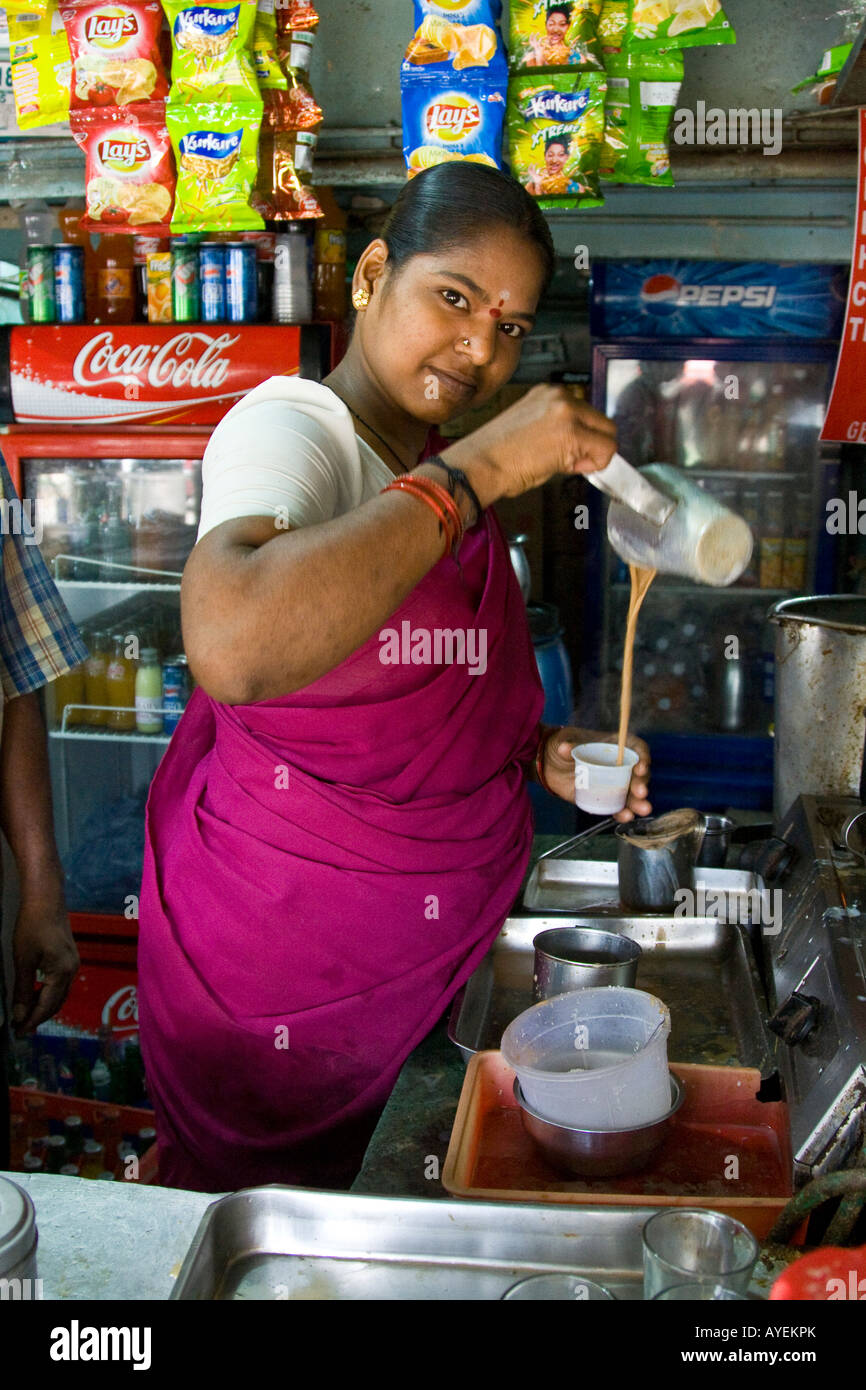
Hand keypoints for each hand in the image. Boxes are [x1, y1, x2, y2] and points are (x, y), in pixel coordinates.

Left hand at [11, 894, 79, 1035]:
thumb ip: (23, 990)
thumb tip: (19, 1014)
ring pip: (59, 995)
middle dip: (38, 1018)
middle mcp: (72, 971)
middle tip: (20, 1028)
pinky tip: (35, 995)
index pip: (46, 1006)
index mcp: (62, 973)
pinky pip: (60, 984)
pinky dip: (48, 994)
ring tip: (25, 1015)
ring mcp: (73, 964)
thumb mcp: (23, 960)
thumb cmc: (32, 926)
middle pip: (56, 1004)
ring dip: (43, 1007)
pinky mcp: (69, 958)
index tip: (18, 1032)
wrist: (46, 900)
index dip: (31, 1021)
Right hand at [442, 384, 616, 506]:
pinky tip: (563, 467)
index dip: (581, 439)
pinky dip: (593, 465)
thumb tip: (582, 446)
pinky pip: (605, 451)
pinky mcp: (573, 432)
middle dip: (591, 446)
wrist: (478, 465)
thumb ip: (559, 429)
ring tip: (558, 463)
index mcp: (548, 393)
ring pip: (609, 435)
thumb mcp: (532, 430)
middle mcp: (560, 396)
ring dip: (592, 455)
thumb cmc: (496, 456)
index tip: (564, 453)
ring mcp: (568, 412)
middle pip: (602, 422)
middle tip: (565, 462)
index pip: (585, 413)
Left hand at [542, 726, 651, 822]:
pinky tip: (626, 816)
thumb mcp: (567, 741)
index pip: (637, 749)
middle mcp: (620, 765)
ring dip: (639, 802)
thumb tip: (564, 748)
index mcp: (616, 746)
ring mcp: (614, 783)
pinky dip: (623, 812)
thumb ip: (569, 746)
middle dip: (641, 783)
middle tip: (640, 792)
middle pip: (638, 774)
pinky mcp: (605, 798)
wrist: (551, 764)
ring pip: (632, 793)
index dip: (642, 757)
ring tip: (643, 809)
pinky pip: (618, 807)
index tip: (640, 767)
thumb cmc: (565, 746)